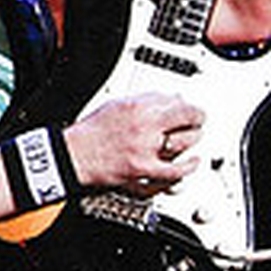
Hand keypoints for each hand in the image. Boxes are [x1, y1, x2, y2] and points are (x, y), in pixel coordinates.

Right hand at [62, 93, 203, 196]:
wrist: (73, 156)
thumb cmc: (90, 133)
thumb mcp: (115, 106)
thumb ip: (144, 101)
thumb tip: (169, 100)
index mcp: (135, 107)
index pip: (176, 101)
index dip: (189, 106)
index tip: (191, 108)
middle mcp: (143, 127)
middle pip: (185, 119)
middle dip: (196, 119)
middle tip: (197, 121)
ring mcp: (145, 150)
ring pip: (184, 142)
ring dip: (192, 139)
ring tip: (193, 137)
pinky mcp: (144, 171)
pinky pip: (175, 171)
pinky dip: (188, 167)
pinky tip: (192, 162)